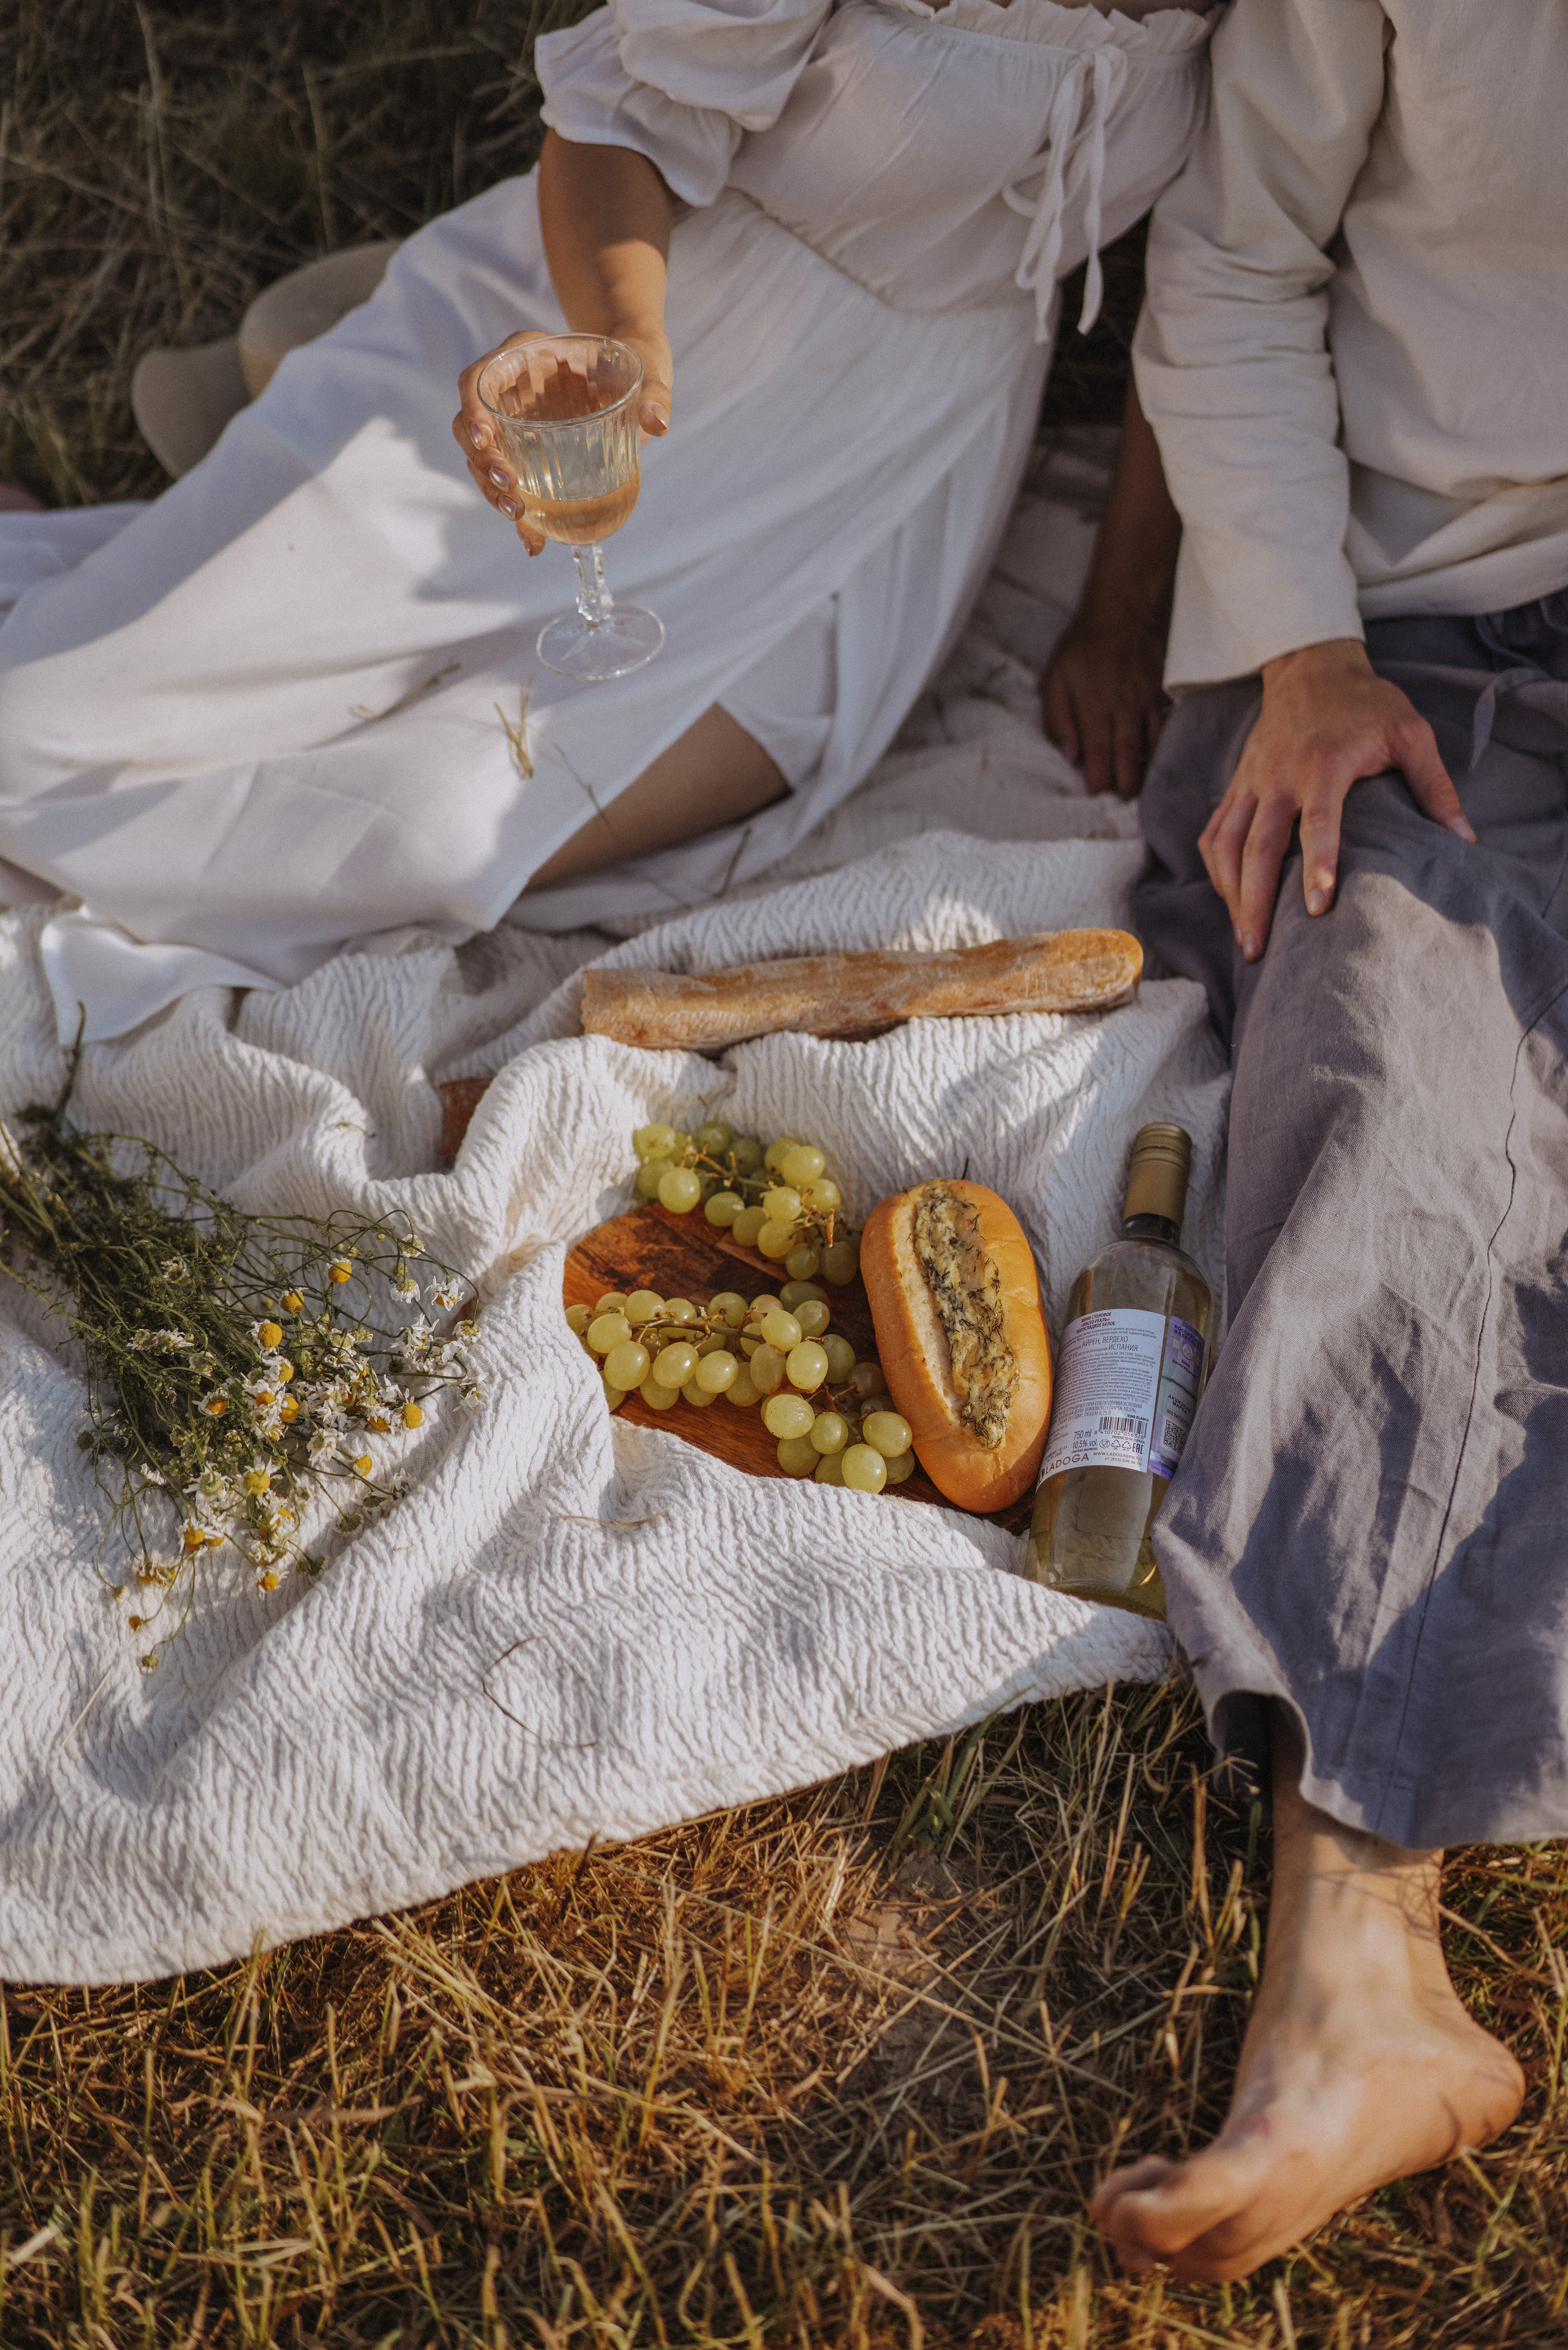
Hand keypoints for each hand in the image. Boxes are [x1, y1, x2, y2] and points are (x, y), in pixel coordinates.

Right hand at [451, 321, 672, 554]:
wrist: (633, 372)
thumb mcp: (647, 369)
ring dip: (492, 491)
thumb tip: (656, 424)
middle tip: (512, 490)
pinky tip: (533, 540)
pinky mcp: (526, 452)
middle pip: (471, 427)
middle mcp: (510, 389)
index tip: (486, 438)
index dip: (473, 407)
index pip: (480, 378)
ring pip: (482, 459)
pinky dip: (518, 514)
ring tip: (519, 517)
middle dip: (483, 462)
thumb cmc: (634, 361)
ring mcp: (514, 422)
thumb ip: (654, 394)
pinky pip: (510, 483)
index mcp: (526, 357)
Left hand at [1042, 610, 1171, 798]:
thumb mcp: (1055, 676)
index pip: (1098, 754)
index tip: (1096, 793)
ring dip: (1145, 769)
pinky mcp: (1163, 692)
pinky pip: (1166, 725)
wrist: (1123, 610)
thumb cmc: (1083, 646)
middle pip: (1127, 756)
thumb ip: (1058, 716)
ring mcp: (1147, 701)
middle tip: (1122, 800)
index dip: (1098, 779)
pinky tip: (1159, 758)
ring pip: (1150, 745)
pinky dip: (1163, 745)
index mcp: (1094, 707)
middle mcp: (1124, 708)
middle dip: (1125, 784)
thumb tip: (1069, 754)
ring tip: (1140, 788)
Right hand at [1204, 637, 1476, 960]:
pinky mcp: (1236, 786)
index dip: (1317, 865)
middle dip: (1255, 901)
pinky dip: (1216, 872)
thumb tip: (1463, 841)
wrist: (1310, 666)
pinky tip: (1229, 901)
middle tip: (1258, 950)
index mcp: (1323, 761)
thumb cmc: (1367, 703)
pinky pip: (1213, 834)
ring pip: (1226, 846)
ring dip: (1230, 895)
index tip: (1317, 908)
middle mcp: (1278, 775)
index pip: (1317, 821)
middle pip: (1257, 847)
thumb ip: (1435, 787)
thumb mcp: (1411, 732)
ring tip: (1242, 939)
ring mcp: (1251, 782)